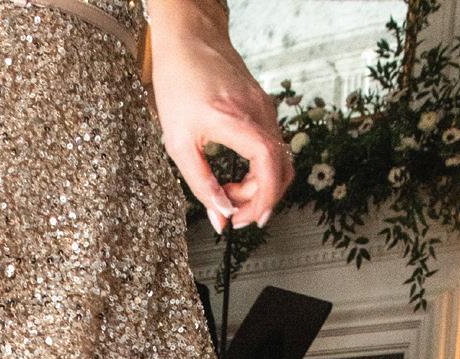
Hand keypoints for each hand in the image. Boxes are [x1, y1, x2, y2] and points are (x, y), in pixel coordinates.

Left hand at [148, 0, 292, 231]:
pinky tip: (236, 174)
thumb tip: (220, 218)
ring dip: (259, 185)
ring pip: (279, 160)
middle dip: (260, 199)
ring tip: (230, 193)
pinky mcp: (262, 107)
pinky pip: (272, 146)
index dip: (264, 200)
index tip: (247, 219)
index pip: (269, 167)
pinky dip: (259, 168)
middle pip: (280, 169)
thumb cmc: (179, 83)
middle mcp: (259, 113)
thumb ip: (201, 185)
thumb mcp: (179, 144)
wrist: (188, 39)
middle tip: (233, 213)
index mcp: (237, 121)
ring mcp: (264, 108)